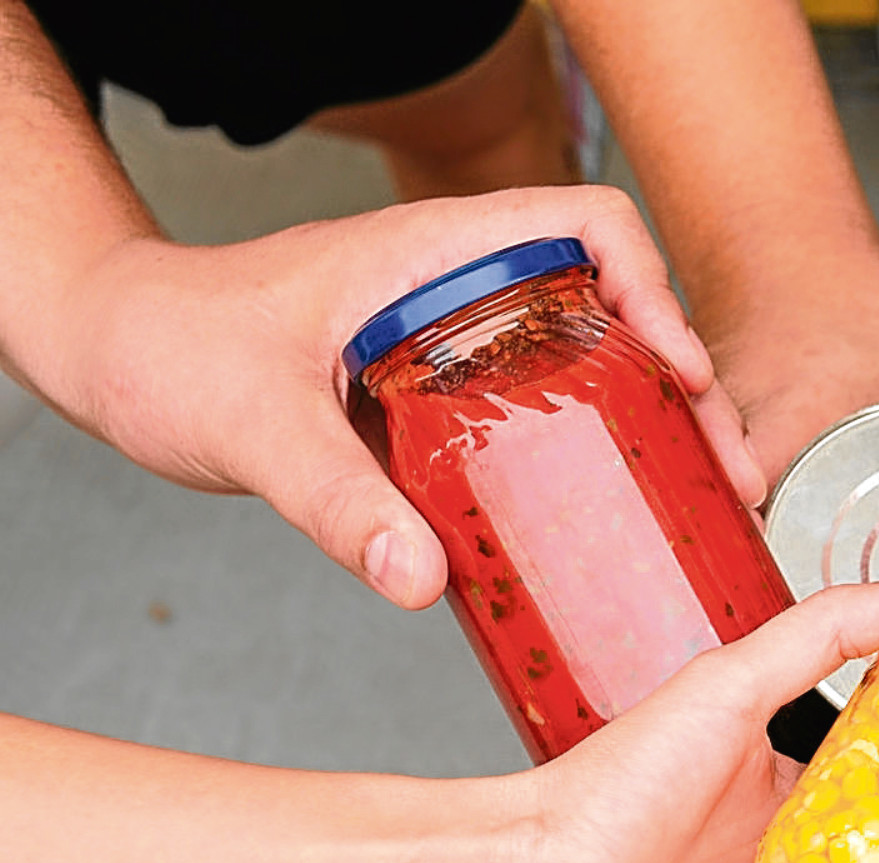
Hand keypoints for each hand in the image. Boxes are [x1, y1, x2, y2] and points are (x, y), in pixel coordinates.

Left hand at [28, 186, 754, 609]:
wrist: (112, 352)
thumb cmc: (167, 346)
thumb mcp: (254, 427)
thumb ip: (337, 503)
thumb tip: (424, 580)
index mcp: (434, 256)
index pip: (588, 224)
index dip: (654, 292)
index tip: (677, 375)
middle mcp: (462, 292)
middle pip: (618, 309)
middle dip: (687, 388)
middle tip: (724, 472)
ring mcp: (458, 346)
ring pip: (592, 366)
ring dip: (653, 430)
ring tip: (696, 505)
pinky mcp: (444, 401)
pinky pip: (544, 417)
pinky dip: (594, 462)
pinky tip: (608, 528)